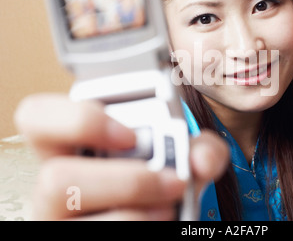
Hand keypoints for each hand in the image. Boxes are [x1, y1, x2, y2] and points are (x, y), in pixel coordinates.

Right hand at [14, 94, 228, 219]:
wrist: (167, 216)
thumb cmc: (163, 181)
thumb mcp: (185, 158)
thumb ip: (201, 149)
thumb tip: (200, 160)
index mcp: (74, 146)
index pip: (38, 117)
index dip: (77, 120)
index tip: (130, 135)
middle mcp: (56, 186)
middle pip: (54, 178)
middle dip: (126, 181)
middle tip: (171, 181)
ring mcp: (60, 221)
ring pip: (78, 221)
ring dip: (134, 215)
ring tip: (167, 210)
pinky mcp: (75, 240)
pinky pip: (97, 239)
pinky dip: (140, 229)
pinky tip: (159, 223)